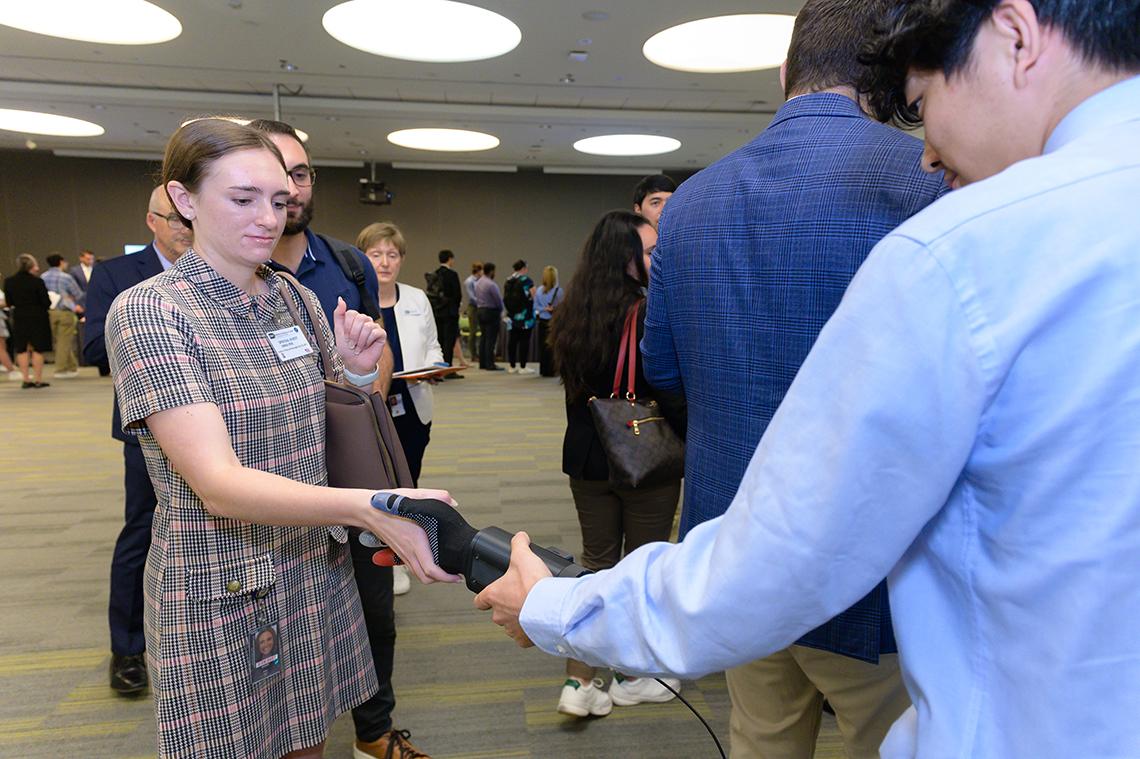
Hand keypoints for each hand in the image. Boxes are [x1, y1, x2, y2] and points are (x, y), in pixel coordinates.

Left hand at [333, 297, 385, 375]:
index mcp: (355, 319)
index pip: (351, 313)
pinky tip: (366, 346)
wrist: (354, 363)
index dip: (347, 327)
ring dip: (360, 340)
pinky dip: (368, 341)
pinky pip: (375, 332)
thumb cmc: (347, 349)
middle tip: (352, 343)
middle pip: (360, 319)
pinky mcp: (381, 334)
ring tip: (358, 346)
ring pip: (367, 326)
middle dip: (353, 334)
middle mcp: (365, 321)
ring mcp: (374, 327)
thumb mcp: (338, 331)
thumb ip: (338, 314)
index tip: (345, 336)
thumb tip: (340, 300)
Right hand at [366, 488, 464, 583]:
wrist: (368, 510)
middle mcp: (408, 551)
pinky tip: (431, 562)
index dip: (446, 577)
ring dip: (433, 577)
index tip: (456, 576)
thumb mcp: (414, 496)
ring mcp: (402, 554)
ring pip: (418, 575)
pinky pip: (413, 568)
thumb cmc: (388, 504)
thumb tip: (453, 502)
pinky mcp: (399, 553)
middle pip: (425, 578)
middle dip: (442, 580)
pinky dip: (423, 570)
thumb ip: (436, 495)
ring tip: (446, 570)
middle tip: (454, 576)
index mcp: (414, 540)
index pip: (430, 569)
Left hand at [474, 531, 551, 647]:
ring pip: (510, 625)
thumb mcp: (524, 556)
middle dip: (508, 606)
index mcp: (494, 595)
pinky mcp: (524, 639)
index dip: (485, 597)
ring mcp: (511, 628)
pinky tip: (537, 623)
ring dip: (518, 618)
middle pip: (497, 612)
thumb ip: (519, 544)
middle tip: (522, 597)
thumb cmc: (534, 585)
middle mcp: (499, 615)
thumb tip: (520, 537)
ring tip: (532, 609)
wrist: (551, 607)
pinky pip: (523, 638)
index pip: (479, 600)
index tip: (490, 595)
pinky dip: (529, 632)